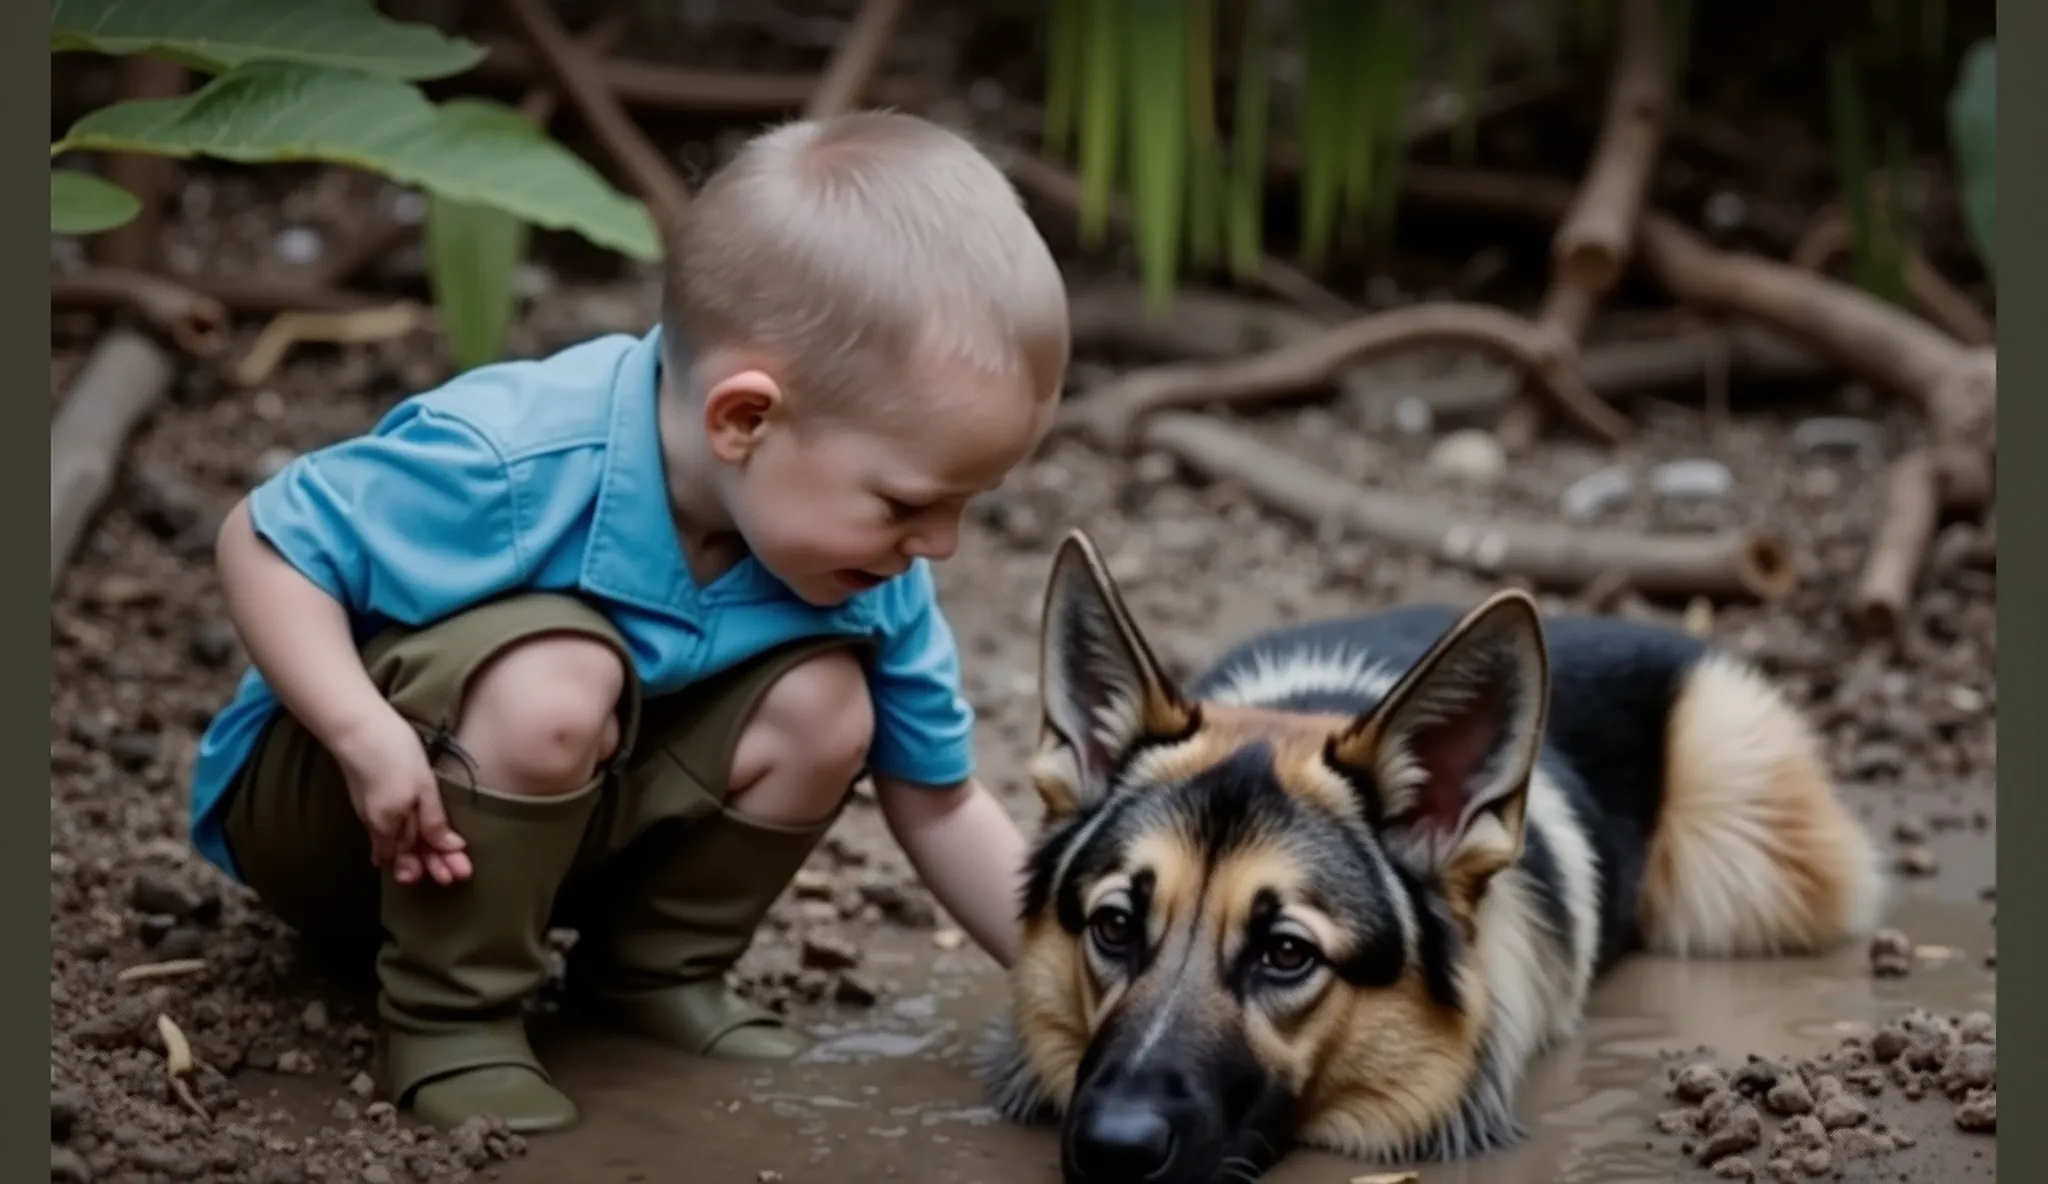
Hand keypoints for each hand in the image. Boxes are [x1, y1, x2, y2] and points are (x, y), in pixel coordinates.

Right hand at [333, 705, 471, 885]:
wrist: (358, 726)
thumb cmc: (393, 754)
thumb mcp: (422, 788)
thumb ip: (433, 821)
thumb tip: (449, 849)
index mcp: (389, 826)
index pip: (412, 859)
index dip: (436, 866)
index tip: (460, 872)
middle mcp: (377, 825)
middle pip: (404, 856)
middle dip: (431, 865)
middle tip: (458, 873)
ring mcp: (371, 812)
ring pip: (397, 844)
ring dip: (421, 854)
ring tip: (442, 861)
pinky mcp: (370, 799)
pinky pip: (388, 830)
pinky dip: (405, 840)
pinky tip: (413, 840)